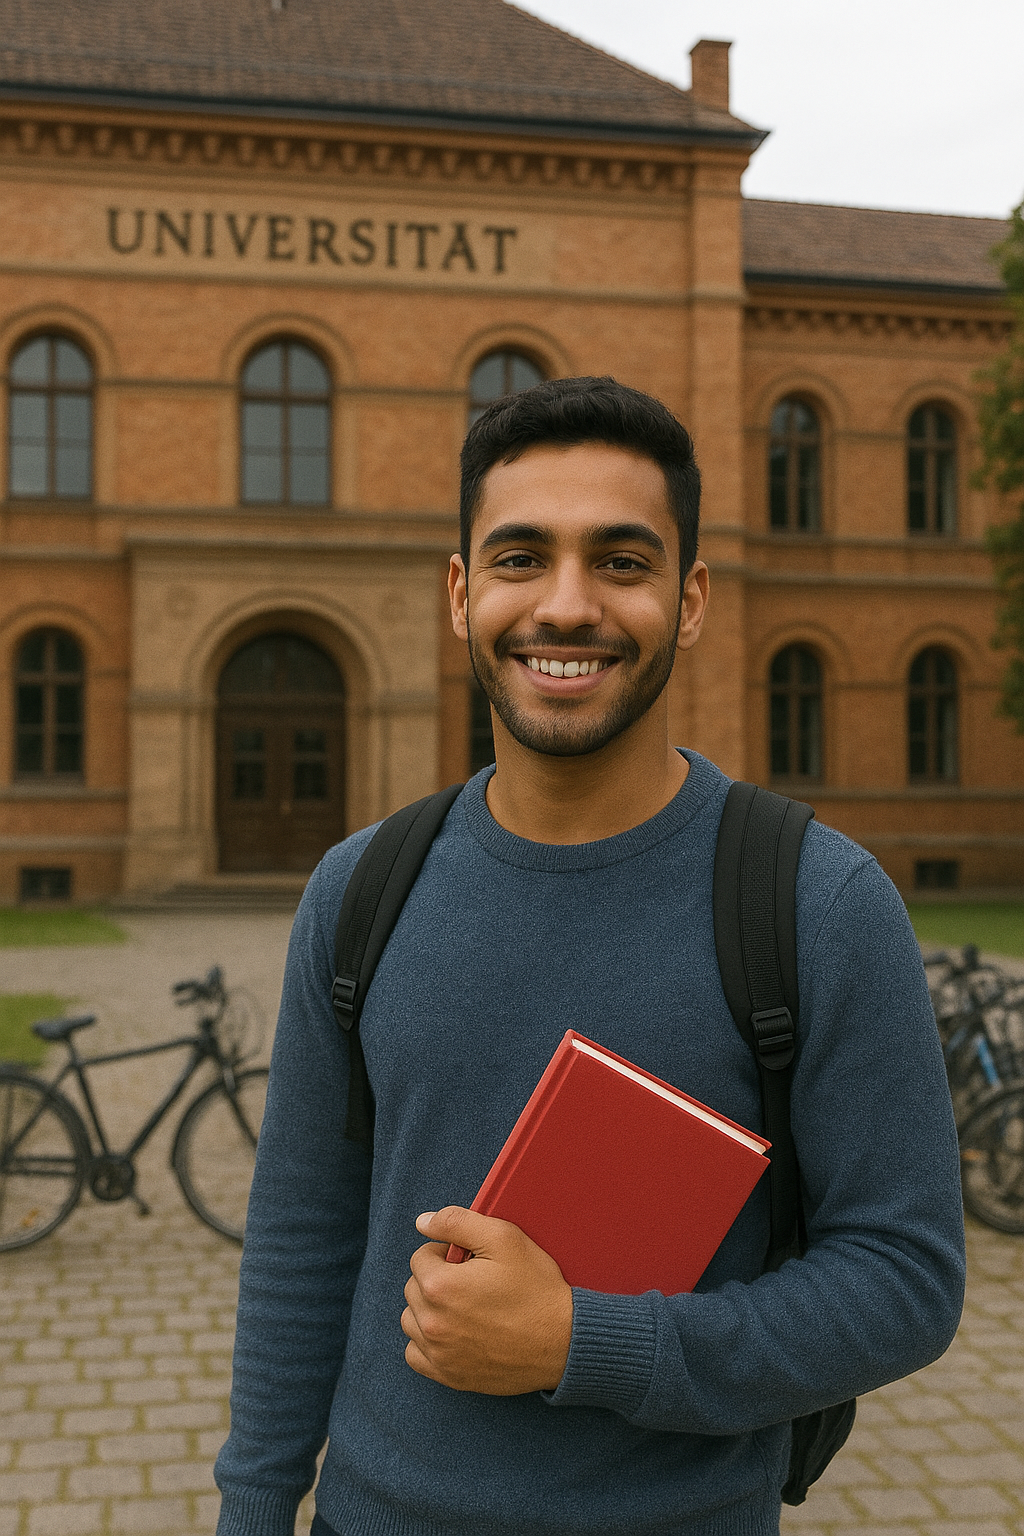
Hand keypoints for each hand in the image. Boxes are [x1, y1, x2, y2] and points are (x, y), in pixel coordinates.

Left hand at [402, 1206, 572, 1394]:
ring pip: (411, 1320)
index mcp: (441, 1286)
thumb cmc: (536, 1288)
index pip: (420, 1257)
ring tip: (463, 1306)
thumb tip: (422, 1222)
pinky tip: (452, 1333)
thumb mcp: (504, 1238)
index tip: (470, 1261)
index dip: (446, 1253)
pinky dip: (427, 1343)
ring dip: (428, 1309)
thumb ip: (457, 1222)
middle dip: (436, 1279)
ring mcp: (439, 1353)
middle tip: (471, 1282)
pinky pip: (416, 1355)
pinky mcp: (449, 1376)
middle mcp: (433, 1323)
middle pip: (414, 1288)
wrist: (564, 1341)